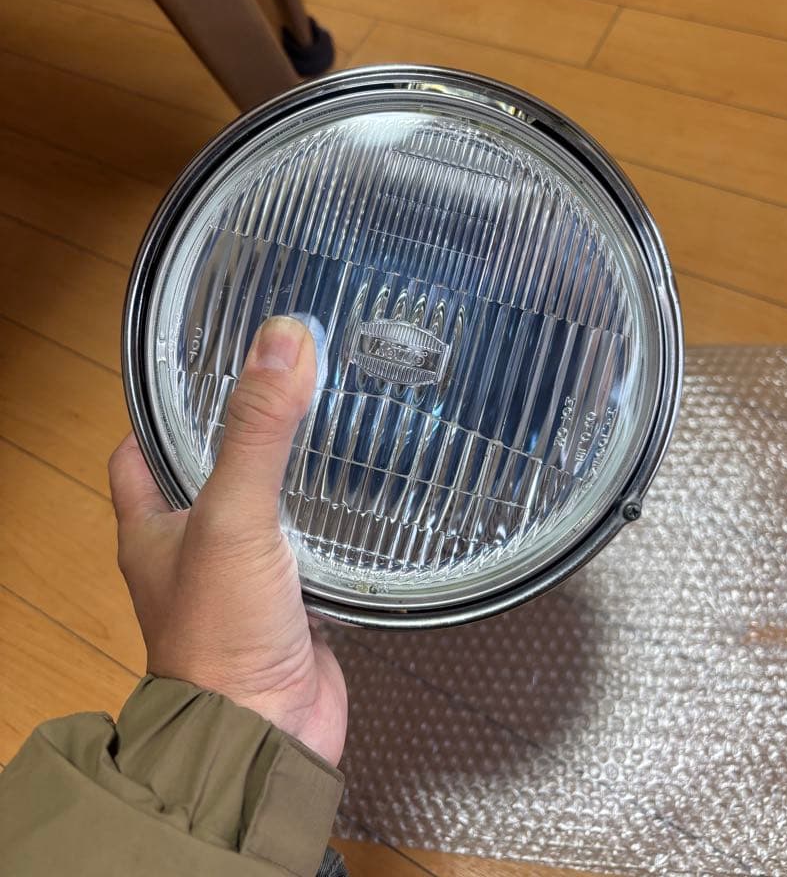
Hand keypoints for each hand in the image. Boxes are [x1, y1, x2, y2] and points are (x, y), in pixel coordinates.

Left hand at [109, 316, 346, 765]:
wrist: (265, 736)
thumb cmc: (221, 633)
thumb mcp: (232, 515)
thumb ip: (257, 430)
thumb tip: (283, 337)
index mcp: (150, 528)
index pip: (138, 451)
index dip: (162, 411)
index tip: (204, 368)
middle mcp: (191, 550)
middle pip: (208, 476)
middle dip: (242, 434)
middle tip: (284, 385)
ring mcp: (242, 579)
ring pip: (264, 511)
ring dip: (291, 476)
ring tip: (330, 420)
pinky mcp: (291, 603)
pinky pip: (308, 550)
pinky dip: (329, 523)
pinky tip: (362, 493)